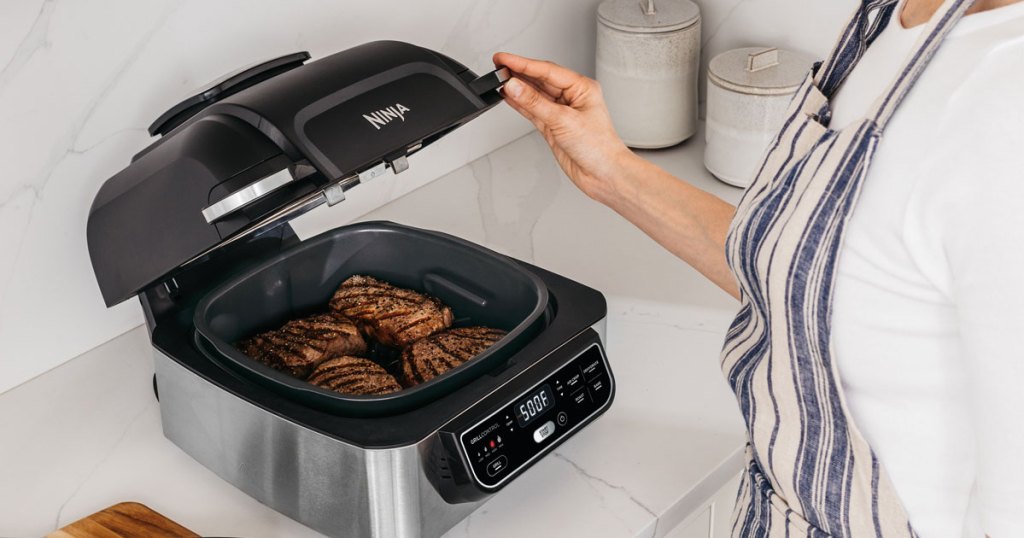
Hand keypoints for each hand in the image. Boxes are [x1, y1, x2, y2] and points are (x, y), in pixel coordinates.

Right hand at [493, 52, 634, 200]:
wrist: (604, 175)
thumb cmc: (599, 148)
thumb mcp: (564, 120)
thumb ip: (536, 103)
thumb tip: (515, 87)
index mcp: (582, 88)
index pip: (547, 70)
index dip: (523, 64)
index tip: (504, 59)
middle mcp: (572, 98)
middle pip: (540, 80)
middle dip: (519, 73)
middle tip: (498, 67)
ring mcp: (562, 113)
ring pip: (535, 95)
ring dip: (517, 89)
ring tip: (499, 80)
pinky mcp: (554, 128)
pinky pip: (533, 111)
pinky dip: (520, 105)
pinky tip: (509, 98)